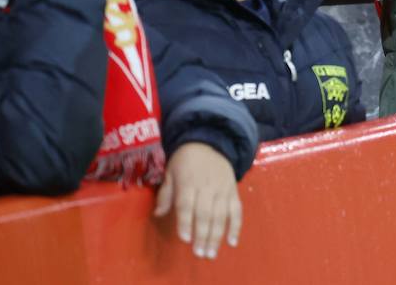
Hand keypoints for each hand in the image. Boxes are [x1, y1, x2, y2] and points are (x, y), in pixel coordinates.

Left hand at [154, 142, 242, 259]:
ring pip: (221, 215)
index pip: (187, 204)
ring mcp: (223, 190)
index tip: (185, 239)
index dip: (186, 222)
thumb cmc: (185, 161)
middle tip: (200, 254)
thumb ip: (166, 194)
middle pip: (205, 213)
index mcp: (189, 182)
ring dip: (217, 236)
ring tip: (211, 253)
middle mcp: (207, 187)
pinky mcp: (233, 192)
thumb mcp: (170, 172)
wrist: (210, 142)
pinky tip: (232, 242)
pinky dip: (236, 227)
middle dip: (203, 235)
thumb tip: (159, 214)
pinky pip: (237, 211)